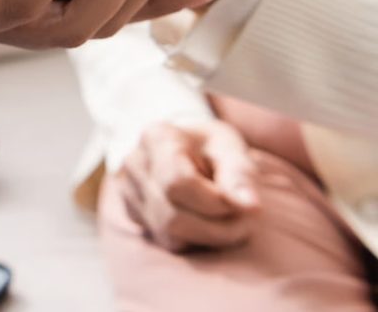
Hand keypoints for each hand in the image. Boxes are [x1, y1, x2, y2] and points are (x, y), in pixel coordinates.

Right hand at [116, 120, 259, 252]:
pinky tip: (207, 221)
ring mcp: (128, 190)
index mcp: (156, 137)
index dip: (216, 203)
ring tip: (231, 220)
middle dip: (219, 226)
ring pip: (169, 233)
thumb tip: (251, 207)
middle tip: (247, 219)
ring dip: (210, 236)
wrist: (185, 146)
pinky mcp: (132, 213)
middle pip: (173, 214)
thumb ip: (241, 175)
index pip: (178, 183)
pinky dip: (195, 239)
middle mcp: (134, 164)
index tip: (248, 205)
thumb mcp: (231, 148)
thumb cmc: (211, 146)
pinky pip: (167, 241)